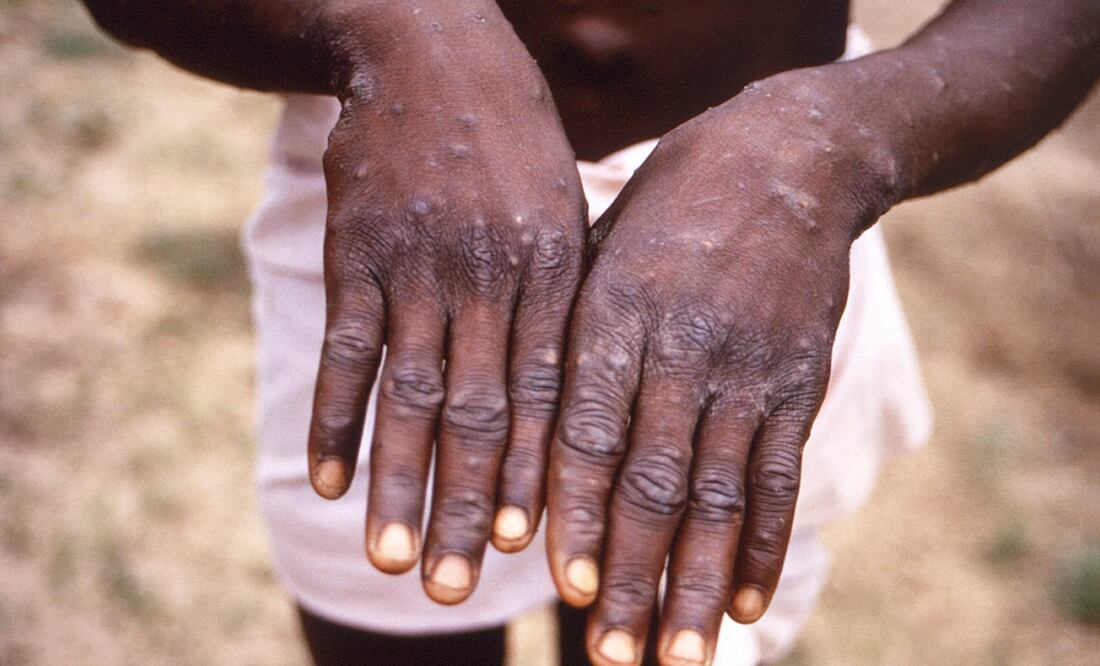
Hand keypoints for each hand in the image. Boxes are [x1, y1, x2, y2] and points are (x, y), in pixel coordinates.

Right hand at [306, 4, 585, 604]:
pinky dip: (333, 418)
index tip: (534, 551)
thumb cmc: (513, 142)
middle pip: (481, 414)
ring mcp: (418, 267)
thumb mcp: (565, 208)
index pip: (549, 395)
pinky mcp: (357, 255)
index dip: (540, 477)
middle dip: (471, 506)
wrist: (432, 51)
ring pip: (409, 395)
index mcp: (554, 272)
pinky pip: (344, 350)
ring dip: (399, 484)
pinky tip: (326, 481)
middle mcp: (489, 278)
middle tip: (460, 589)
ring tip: (394, 560)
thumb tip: (575, 396)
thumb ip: (565, 298)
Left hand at [546, 67, 900, 663]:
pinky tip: (743, 603)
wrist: (788, 159)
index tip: (561, 585)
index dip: (576, 511)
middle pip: (653, 479)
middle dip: (631, 574)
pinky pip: (780, 475)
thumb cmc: (667, 209)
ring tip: (677, 656)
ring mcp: (748, 367)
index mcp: (614, 310)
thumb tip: (521, 440)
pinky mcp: (798, 381)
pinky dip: (762, 544)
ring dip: (695, 582)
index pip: (588, 429)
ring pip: (718, 494)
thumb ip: (568, 336)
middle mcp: (682, 346)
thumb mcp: (600, 247)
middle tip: (611, 655)